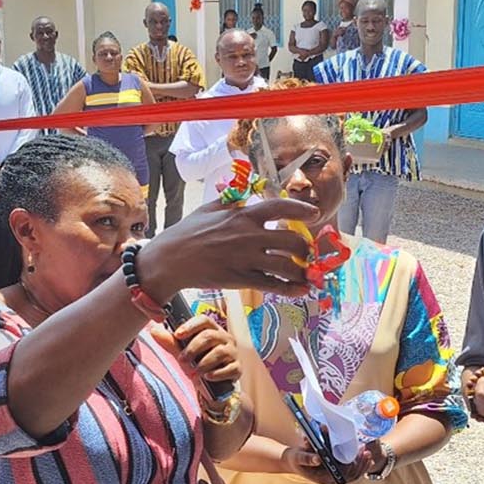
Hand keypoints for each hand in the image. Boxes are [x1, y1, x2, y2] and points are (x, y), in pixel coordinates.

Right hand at [138, 197, 316, 299]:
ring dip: (302, 270)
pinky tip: (302, 290)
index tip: (314, 213)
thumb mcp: (208, 208)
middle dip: (305, 248)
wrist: (169, 261)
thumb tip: (244, 193)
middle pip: (292, 240)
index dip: (302, 209)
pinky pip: (274, 285)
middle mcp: (249, 236)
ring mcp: (246, 259)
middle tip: (305, 252)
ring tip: (305, 272)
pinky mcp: (241, 280)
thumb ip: (231, 201)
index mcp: (243, 215)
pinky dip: (292, 289)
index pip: (281, 207)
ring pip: (287, 265)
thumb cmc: (186, 232)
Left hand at [160, 316, 241, 383]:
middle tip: (181, 360)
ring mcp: (233, 353)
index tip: (178, 335)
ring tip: (194, 372)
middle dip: (192, 348)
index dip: (190, 326)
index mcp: (213, 330)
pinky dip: (216, 374)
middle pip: (209, 336)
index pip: (204, 320)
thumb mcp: (182, 353)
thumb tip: (153, 330)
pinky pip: (229, 368)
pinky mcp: (237, 368)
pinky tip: (207, 377)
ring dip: (203, 363)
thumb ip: (170, 342)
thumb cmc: (198, 364)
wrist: (211, 387)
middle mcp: (225, 338)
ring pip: (219, 352)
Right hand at [280, 437, 376, 483]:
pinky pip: (351, 472)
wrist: (293, 460)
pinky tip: (365, 457)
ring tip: (367, 452)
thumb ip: (307, 457)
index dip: (351, 465)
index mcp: (322, 478)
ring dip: (362, 464)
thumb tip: (318, 458)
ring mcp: (334, 477)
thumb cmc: (295, 458)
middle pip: (350, 475)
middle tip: (365, 451)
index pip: (341, 474)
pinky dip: (359, 465)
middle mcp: (330, 480)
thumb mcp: (298, 456)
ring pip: (353, 475)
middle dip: (360, 463)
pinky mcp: (336, 472)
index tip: (356, 454)